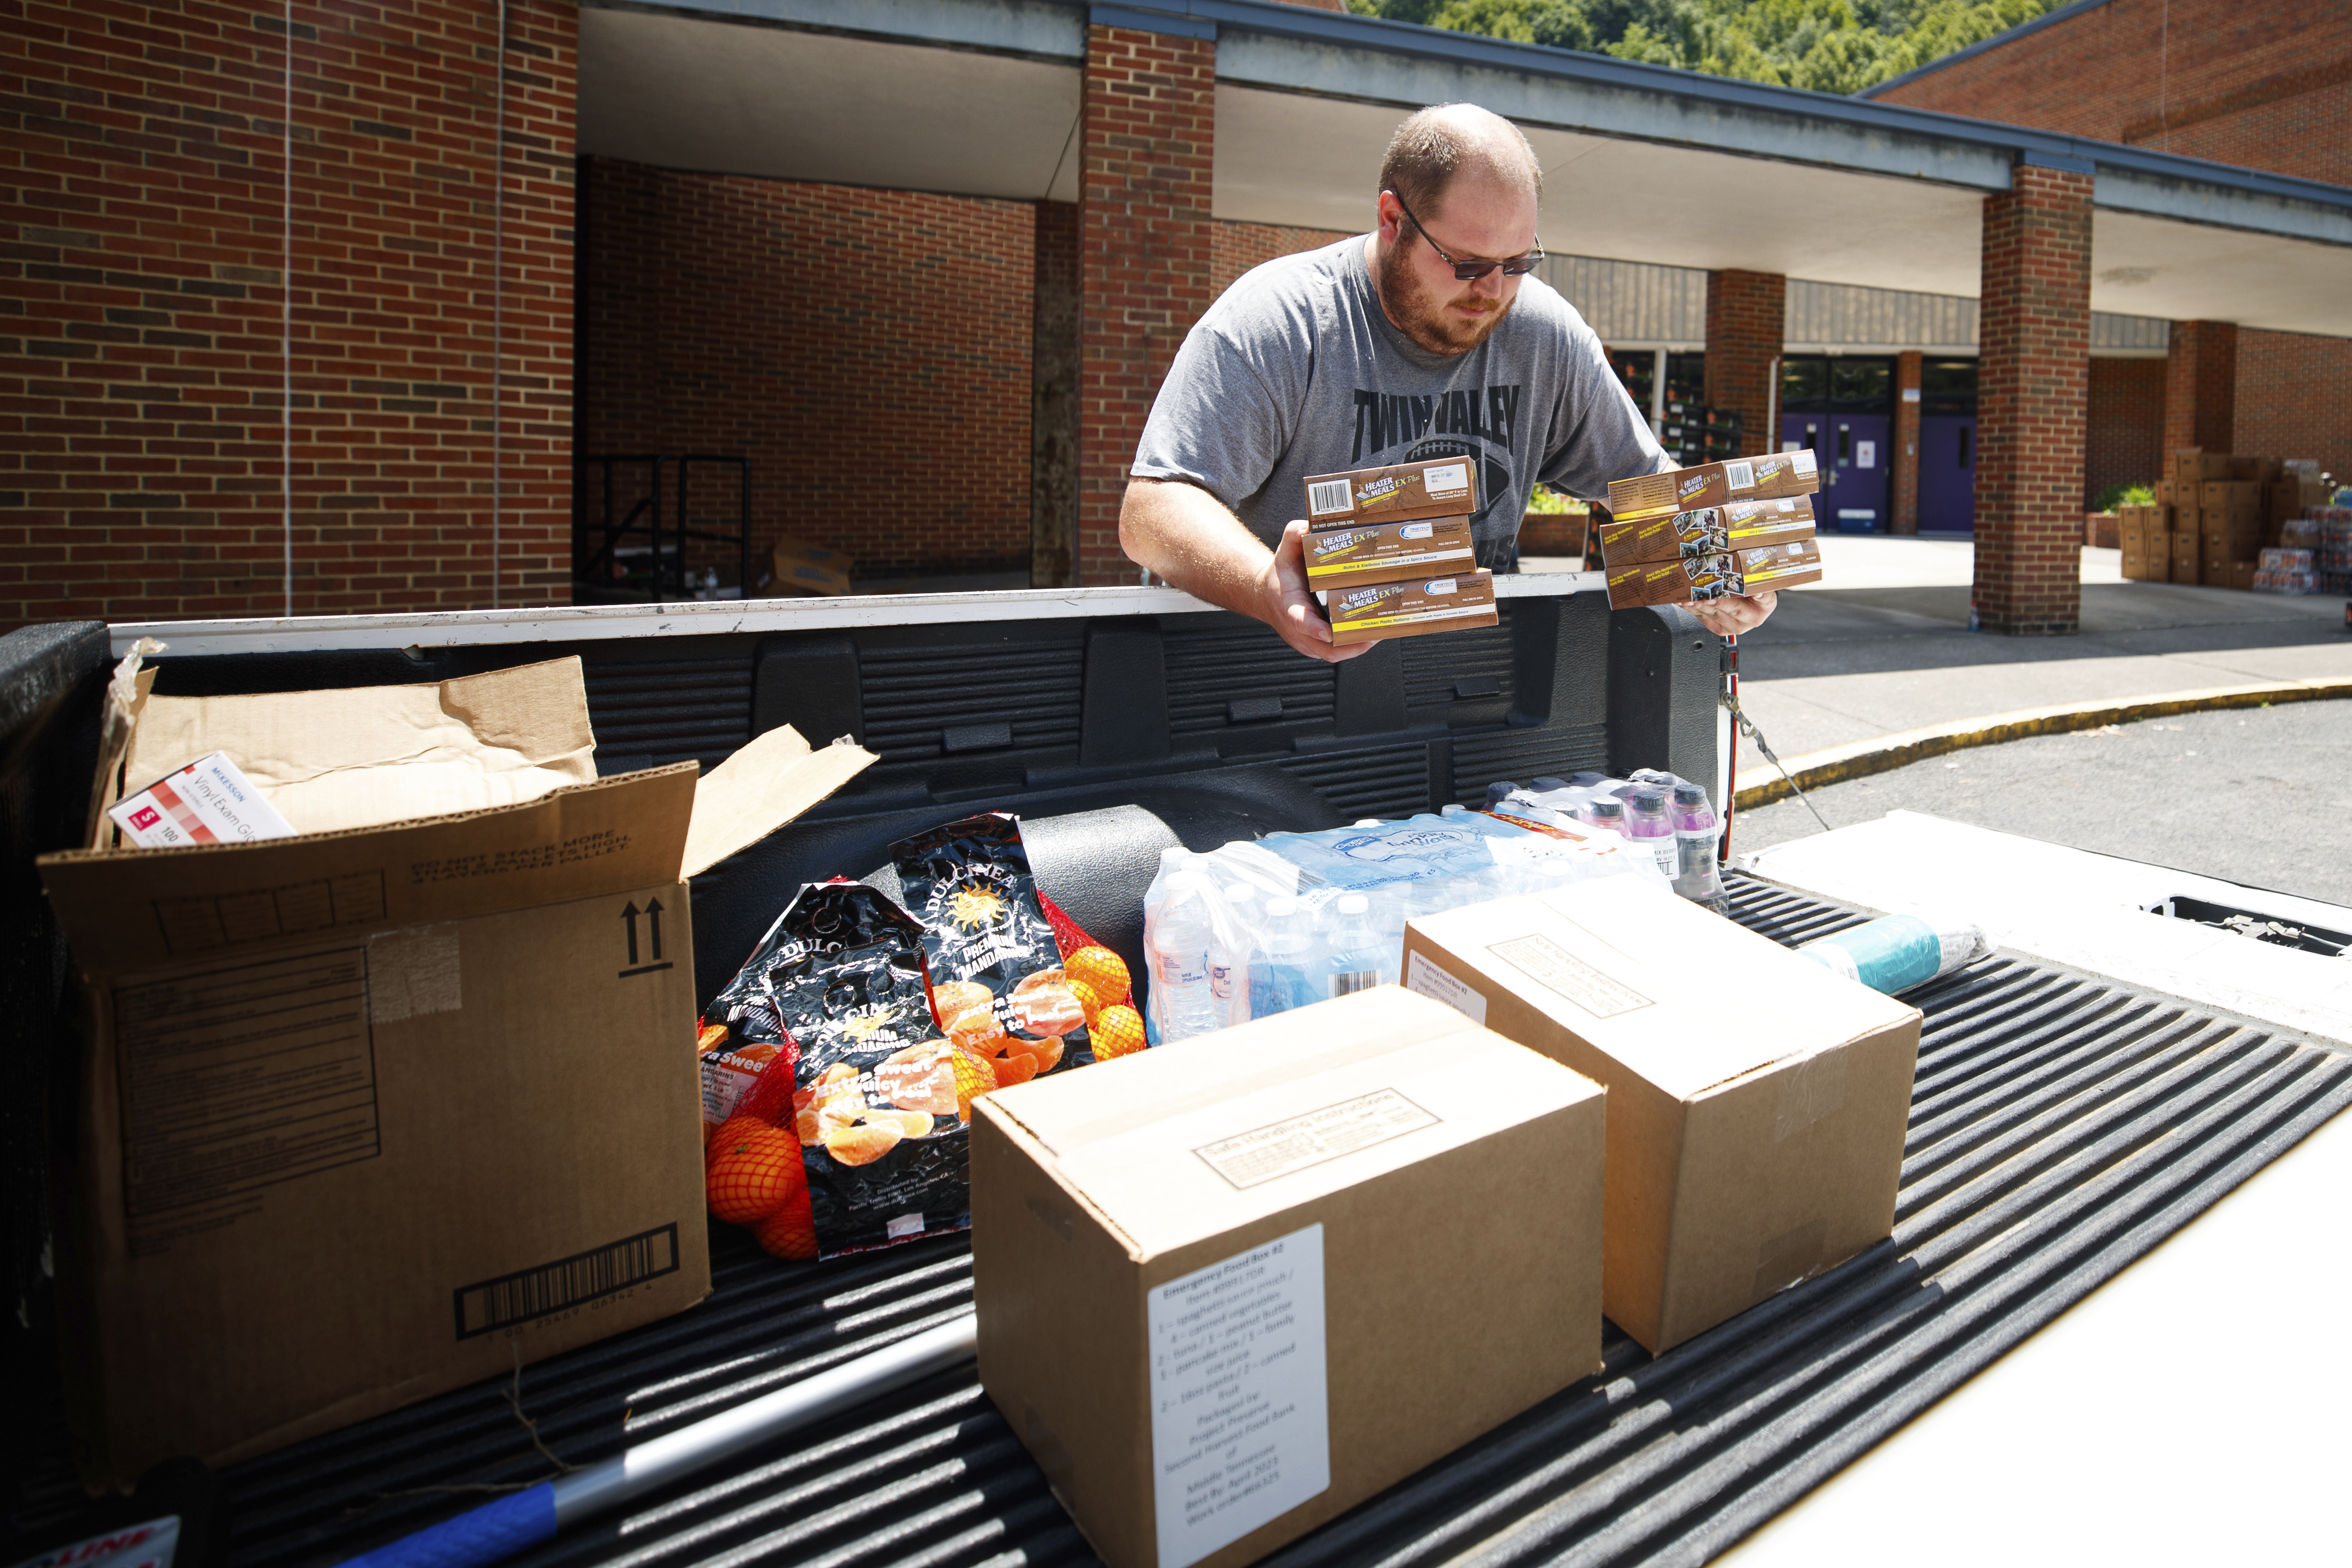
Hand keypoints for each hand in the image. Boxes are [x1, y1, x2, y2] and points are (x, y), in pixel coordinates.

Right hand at [1259, 520, 1376, 662]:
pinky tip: (1374, 634)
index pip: (1300, 621)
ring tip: (1381, 632)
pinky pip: (1337, 652)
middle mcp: (1298, 631)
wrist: (1267, 597)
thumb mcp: (1284, 552)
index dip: (1314, 628)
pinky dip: (1355, 646)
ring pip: (1334, 653)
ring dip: (1358, 646)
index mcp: (1290, 608)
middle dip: (1351, 643)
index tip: (1328, 630)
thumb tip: (1307, 527)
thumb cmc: (1280, 577)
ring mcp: (1308, 641)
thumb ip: (1293, 536)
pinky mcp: (1317, 645)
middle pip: (1325, 647)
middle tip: (1375, 631)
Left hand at [1686, 590, 1776, 637]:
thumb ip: (1763, 591)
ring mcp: (1727, 627)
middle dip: (1706, 604)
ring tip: (1686, 598)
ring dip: (1695, 606)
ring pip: (1708, 616)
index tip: (1714, 598)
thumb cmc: (1760, 594)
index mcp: (1756, 616)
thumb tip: (1758, 593)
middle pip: (1721, 613)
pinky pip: (1701, 618)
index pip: (1739, 609)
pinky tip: (1683, 602)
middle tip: (1694, 596)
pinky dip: (1691, 609)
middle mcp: (1742, 624)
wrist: (1756, 602)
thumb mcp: (1767, 590)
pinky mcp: (1716, 626)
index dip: (1725, 604)